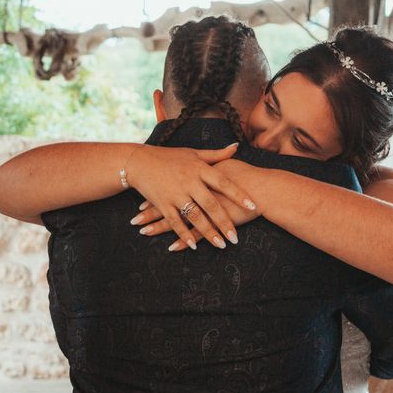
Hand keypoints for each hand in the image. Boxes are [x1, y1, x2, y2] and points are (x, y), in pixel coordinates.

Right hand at [128, 143, 255, 249]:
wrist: (138, 161)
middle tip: (236, 237)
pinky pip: (175, 221)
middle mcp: (189, 181)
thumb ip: (216, 154)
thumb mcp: (194, 153)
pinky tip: (193, 245)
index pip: (224, 183)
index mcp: (199, 168)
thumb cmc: (169, 157)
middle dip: (225, 222)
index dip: (239, 194)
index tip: (253, 206)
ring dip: (208, 232)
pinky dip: (183, 234)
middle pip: (211, 204)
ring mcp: (175, 193)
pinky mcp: (162, 203)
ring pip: (195, 216)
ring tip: (221, 245)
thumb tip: (236, 147)